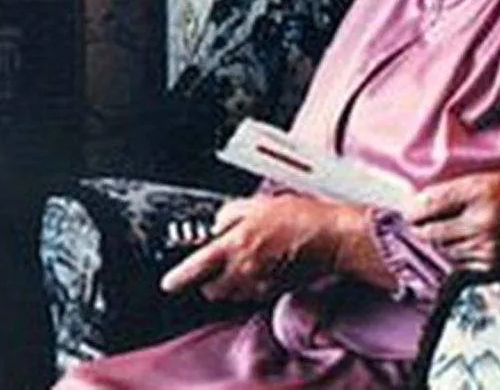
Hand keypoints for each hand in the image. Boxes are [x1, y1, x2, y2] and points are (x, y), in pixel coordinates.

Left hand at [159, 196, 359, 301]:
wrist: (330, 238)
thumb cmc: (299, 219)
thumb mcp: (256, 204)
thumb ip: (229, 215)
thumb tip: (218, 224)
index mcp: (234, 247)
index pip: (194, 270)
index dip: (177, 278)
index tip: (169, 282)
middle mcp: (243, 272)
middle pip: (209, 290)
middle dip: (205, 280)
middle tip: (211, 264)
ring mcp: (258, 286)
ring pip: (228, 295)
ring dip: (226, 284)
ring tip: (238, 263)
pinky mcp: (272, 292)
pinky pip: (249, 295)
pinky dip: (246, 286)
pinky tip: (258, 268)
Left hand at [406, 171, 499, 269]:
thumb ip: (466, 189)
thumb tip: (430, 198)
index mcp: (482, 190)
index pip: (427, 203)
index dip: (414, 206)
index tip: (412, 205)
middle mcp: (482, 221)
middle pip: (429, 231)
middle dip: (422, 225)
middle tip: (422, 219)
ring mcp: (490, 248)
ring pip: (444, 249)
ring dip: (441, 240)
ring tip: (446, 230)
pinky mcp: (499, 267)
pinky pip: (463, 263)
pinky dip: (459, 254)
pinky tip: (467, 243)